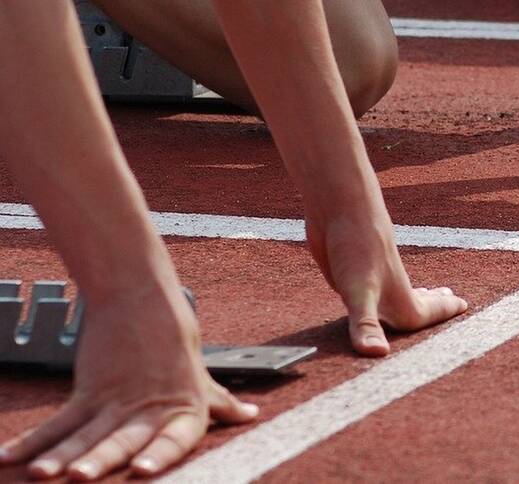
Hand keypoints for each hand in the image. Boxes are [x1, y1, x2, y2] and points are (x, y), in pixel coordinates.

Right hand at [0, 285, 257, 479]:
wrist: (141, 297)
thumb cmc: (174, 341)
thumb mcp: (199, 376)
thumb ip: (220, 403)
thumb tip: (251, 415)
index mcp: (186, 410)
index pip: (175, 439)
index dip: (160, 456)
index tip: (141, 471)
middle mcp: (150, 408)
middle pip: (122, 440)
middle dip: (101, 461)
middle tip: (81, 478)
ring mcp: (116, 400)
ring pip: (85, 434)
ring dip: (60, 457)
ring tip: (40, 475)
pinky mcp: (89, 390)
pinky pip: (58, 421)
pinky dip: (31, 441)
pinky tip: (7, 459)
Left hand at [307, 207, 467, 356]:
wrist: (339, 205)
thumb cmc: (355, 245)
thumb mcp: (358, 290)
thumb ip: (366, 324)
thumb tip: (377, 355)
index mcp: (398, 298)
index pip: (424, 315)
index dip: (443, 314)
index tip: (465, 306)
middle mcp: (387, 289)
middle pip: (417, 302)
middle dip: (434, 305)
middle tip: (452, 299)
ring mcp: (370, 278)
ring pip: (395, 294)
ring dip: (412, 296)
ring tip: (425, 292)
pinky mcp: (349, 270)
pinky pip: (371, 289)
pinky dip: (380, 293)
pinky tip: (374, 286)